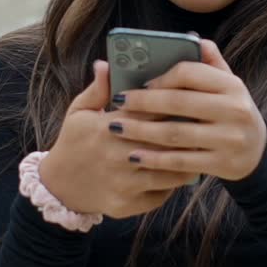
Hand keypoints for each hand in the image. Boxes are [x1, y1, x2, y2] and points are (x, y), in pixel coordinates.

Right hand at [38, 62, 200, 219]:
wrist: (59, 188)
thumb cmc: (73, 143)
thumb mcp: (79, 112)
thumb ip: (97, 89)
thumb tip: (106, 63)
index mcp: (106, 128)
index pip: (148, 111)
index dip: (172, 102)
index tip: (191, 96)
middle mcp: (116, 156)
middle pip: (164, 140)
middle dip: (188, 130)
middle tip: (207, 121)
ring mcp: (123, 183)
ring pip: (169, 170)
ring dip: (189, 159)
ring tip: (203, 146)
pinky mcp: (128, 204)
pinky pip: (161, 194)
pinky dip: (175, 183)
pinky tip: (186, 170)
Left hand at [109, 39, 266, 182]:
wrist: (258, 152)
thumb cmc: (231, 111)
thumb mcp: (229, 85)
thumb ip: (210, 62)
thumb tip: (190, 36)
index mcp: (232, 85)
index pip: (190, 73)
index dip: (161, 77)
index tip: (140, 82)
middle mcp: (234, 110)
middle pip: (179, 103)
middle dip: (143, 103)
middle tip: (117, 102)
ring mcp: (228, 139)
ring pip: (176, 133)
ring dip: (141, 131)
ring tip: (116, 127)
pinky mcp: (221, 163)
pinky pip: (181, 161)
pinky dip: (155, 159)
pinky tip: (134, 155)